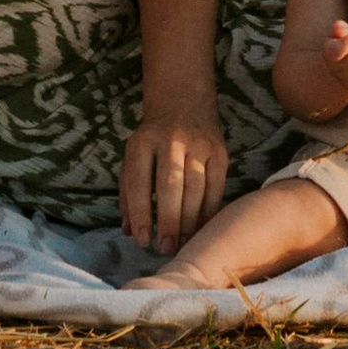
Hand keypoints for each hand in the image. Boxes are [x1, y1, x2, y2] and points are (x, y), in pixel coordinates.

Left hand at [122, 108, 228, 252]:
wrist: (183, 101)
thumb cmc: (152, 140)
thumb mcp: (133, 158)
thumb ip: (128, 194)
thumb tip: (129, 231)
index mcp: (143, 141)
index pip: (139, 182)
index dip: (141, 213)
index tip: (142, 240)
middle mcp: (171, 140)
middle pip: (170, 186)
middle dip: (168, 221)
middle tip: (165, 247)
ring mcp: (198, 144)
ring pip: (196, 188)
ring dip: (189, 220)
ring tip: (183, 242)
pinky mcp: (219, 150)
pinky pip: (216, 186)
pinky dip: (209, 210)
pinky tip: (202, 228)